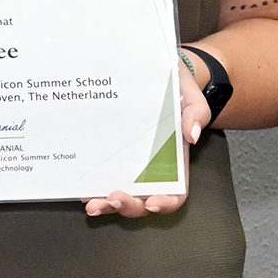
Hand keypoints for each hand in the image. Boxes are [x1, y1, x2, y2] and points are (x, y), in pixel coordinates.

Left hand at [82, 63, 208, 218]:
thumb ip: (196, 114)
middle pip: (142, 200)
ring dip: (105, 203)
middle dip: (127, 206)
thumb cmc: (177, 89)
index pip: (175, 193)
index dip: (165, 202)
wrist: (158, 72)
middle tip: (113, 199)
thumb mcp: (191, 97)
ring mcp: (129, 164)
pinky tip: (81, 186)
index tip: (152, 202)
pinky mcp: (111, 154)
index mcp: (174, 162)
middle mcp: (151, 169)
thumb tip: (192, 134)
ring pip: (119, 194)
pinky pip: (101, 175)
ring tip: (92, 203)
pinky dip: (92, 185)